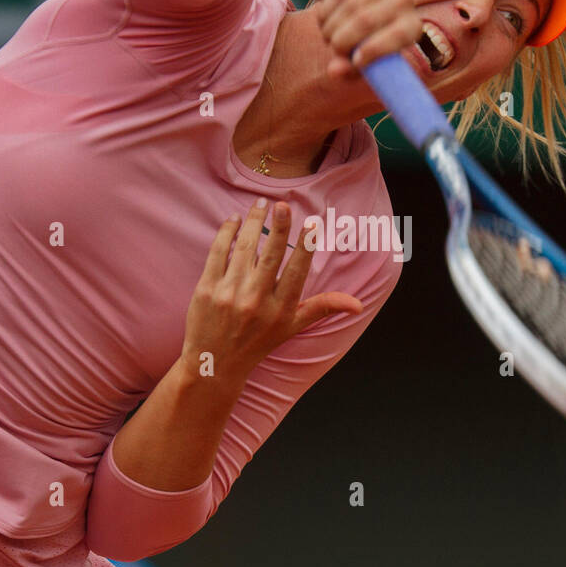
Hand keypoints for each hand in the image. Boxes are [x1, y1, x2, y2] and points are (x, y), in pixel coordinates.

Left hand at [182, 200, 363, 383]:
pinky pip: (217, 253)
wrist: (214, 363)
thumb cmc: (258, 342)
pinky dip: (225, 234)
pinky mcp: (207, 290)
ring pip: (243, 249)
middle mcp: (256, 301)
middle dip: (278, 227)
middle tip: (282, 203)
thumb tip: (358, 304)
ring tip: (261, 204)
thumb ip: (323, 308)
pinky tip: (234, 220)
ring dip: (252, 222)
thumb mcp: (293, 327)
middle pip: (270, 256)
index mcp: (280, 309)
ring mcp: (229, 294)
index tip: (313, 223)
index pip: (297, 272)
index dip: (305, 247)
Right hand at [314, 0, 423, 79]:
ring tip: (326, 35)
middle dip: (342, 40)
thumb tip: (333, 71)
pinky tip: (324, 18)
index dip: (375, 49)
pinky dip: (326, 10)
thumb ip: (349, 69)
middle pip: (366, 20)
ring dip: (330, 26)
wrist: (361, 3)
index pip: (398, 35)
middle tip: (332, 48)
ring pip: (349, 7)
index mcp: (412, 27)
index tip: (355, 60)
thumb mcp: (361, 58)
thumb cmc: (364, 39)